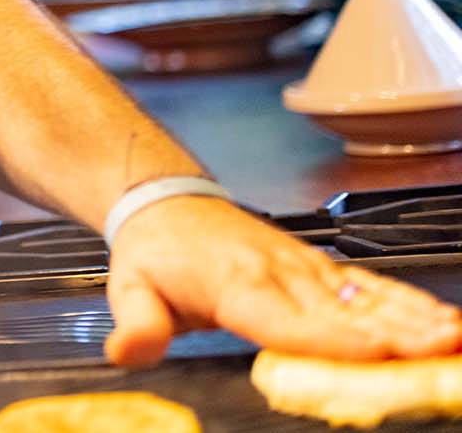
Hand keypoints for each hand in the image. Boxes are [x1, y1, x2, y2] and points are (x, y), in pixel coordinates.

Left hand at [103, 196, 461, 366]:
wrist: (165, 202)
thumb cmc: (154, 251)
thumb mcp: (128, 288)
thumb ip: (136, 325)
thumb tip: (125, 353)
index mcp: (235, 284)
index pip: (288, 318)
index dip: (331, 337)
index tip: (374, 351)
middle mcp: (280, 273)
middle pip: (342, 312)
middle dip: (396, 334)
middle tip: (442, 349)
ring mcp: (306, 268)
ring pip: (367, 298)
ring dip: (414, 319)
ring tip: (454, 337)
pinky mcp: (321, 268)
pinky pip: (371, 287)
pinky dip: (409, 304)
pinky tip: (444, 322)